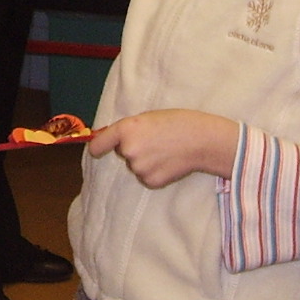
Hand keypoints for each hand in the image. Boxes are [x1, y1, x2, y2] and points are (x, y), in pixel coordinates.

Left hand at [86, 108, 238, 186]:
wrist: (202, 140)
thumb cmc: (178, 122)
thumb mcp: (148, 118)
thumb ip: (129, 128)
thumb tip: (113, 140)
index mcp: (126, 129)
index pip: (99, 143)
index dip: (98, 146)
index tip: (96, 149)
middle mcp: (128, 150)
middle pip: (122, 152)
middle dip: (134, 148)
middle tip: (155, 141)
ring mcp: (139, 167)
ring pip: (135, 166)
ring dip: (145, 161)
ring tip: (165, 151)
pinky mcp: (150, 181)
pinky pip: (146, 177)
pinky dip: (155, 172)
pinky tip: (169, 162)